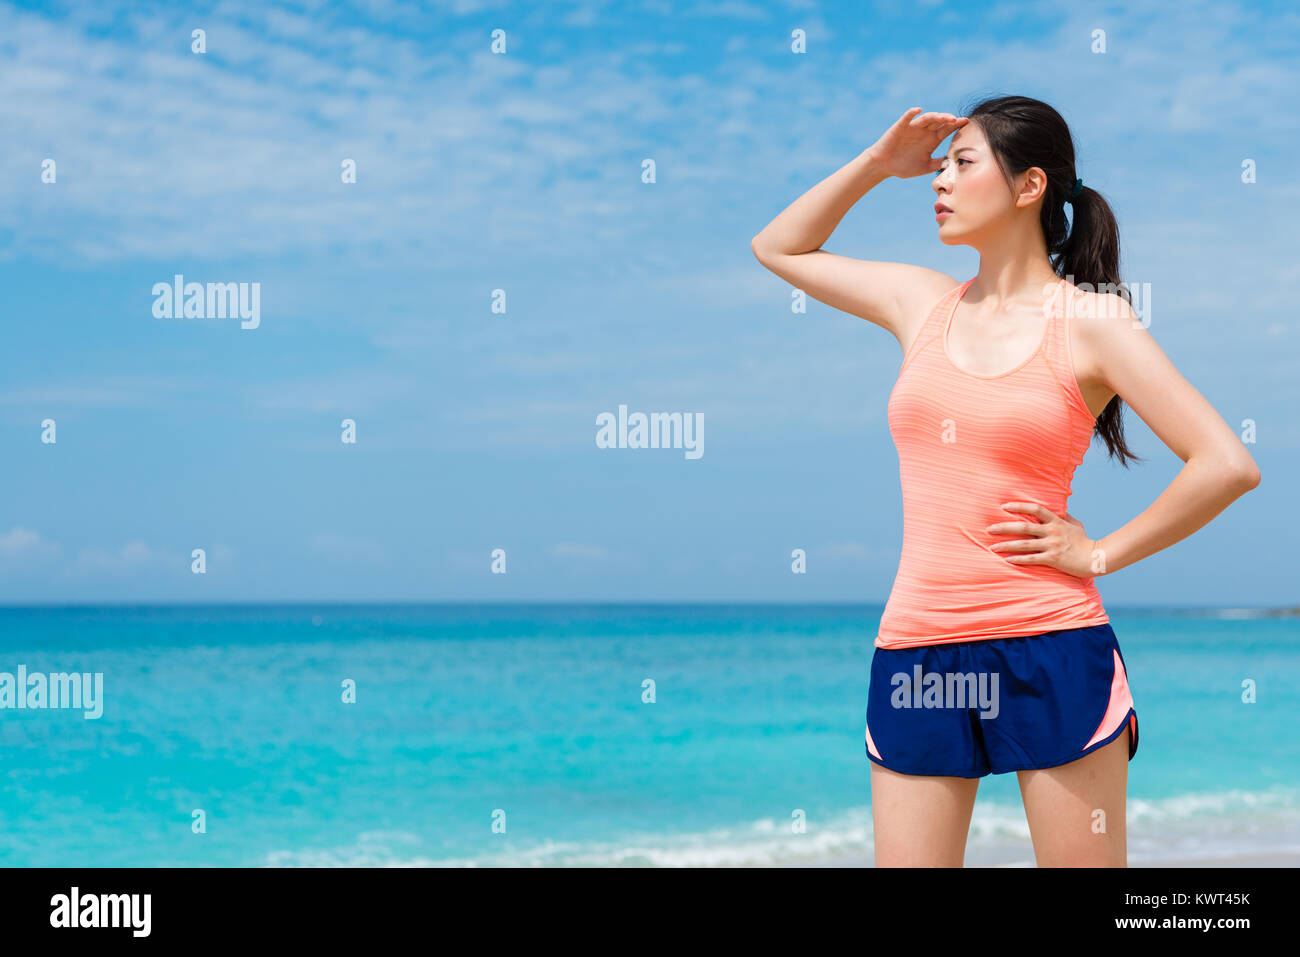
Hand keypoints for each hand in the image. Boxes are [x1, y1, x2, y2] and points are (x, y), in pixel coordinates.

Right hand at [866, 107, 968, 179]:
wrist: (884, 166)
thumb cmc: (903, 167)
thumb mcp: (925, 167)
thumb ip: (938, 164)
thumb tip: (952, 162)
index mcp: (932, 140)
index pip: (947, 130)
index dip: (956, 125)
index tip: (966, 122)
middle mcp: (925, 131)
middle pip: (940, 122)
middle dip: (948, 120)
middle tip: (956, 121)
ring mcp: (914, 127)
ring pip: (927, 118)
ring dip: (936, 116)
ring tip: (943, 118)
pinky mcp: (901, 126)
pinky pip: (907, 117)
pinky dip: (912, 113)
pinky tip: (918, 110)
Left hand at [986, 502, 1106, 577]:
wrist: (1096, 558)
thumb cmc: (1085, 541)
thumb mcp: (1075, 524)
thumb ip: (1063, 517)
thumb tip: (1056, 509)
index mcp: (1056, 521)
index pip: (1035, 509)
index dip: (1019, 506)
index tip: (1004, 506)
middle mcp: (1052, 532)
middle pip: (1024, 527)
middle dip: (1004, 527)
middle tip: (989, 529)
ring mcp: (1052, 546)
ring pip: (1024, 544)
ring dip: (1006, 545)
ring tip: (992, 546)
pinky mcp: (1053, 559)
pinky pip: (1031, 559)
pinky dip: (1018, 559)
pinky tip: (1006, 559)